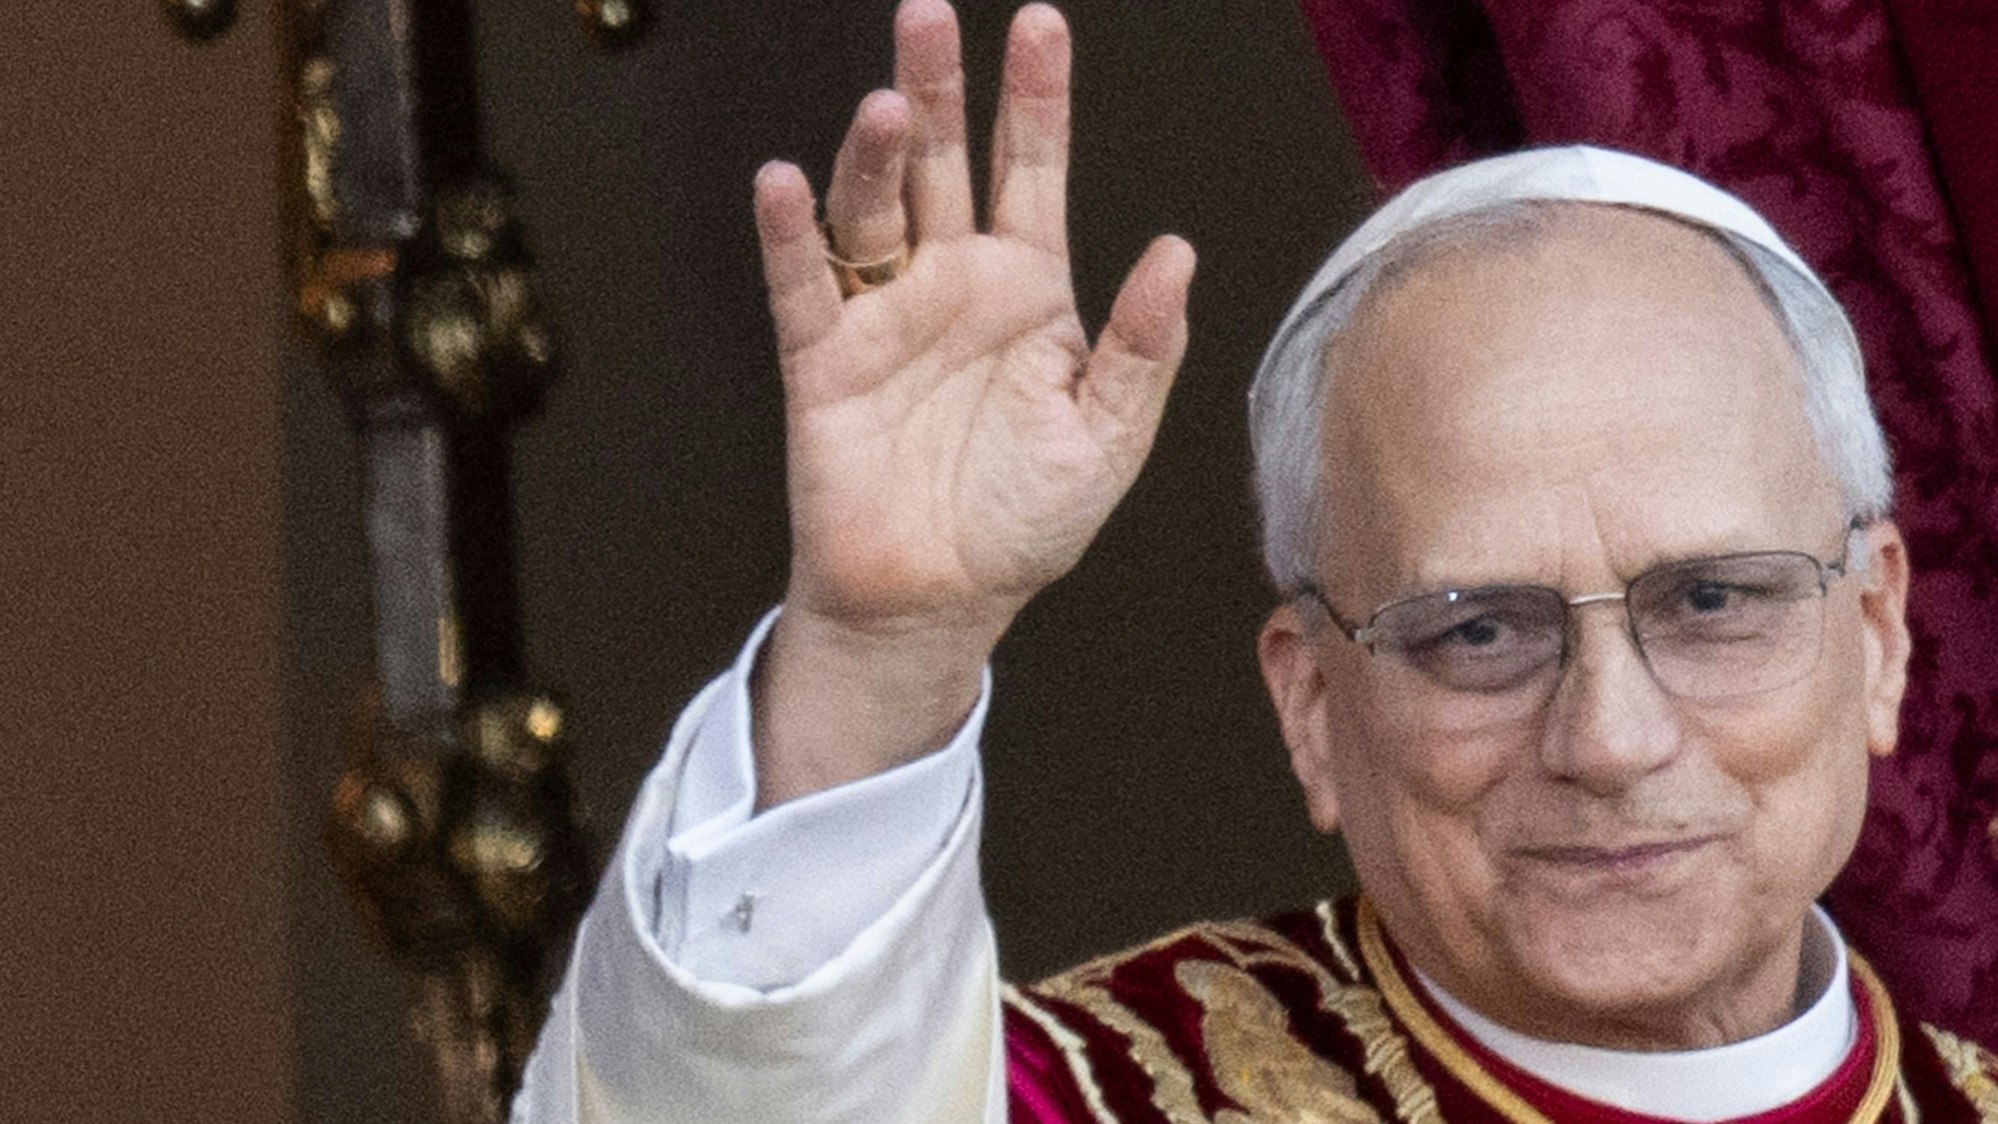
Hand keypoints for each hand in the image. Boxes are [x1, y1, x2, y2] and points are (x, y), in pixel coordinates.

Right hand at [750, 0, 1195, 805]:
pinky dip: (792, 236)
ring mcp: (885, 317)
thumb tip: (1175, 250)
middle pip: (944, 164)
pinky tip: (788, 183)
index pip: (1032, 172)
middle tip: (928, 14)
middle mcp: (953, 284)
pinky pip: (803, 287)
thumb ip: (1140, 348)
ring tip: (886, 108)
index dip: (1036, 99)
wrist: (939, 600)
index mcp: (1030, 290)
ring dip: (873, 154)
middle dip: (939, 88)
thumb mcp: (1107, 438)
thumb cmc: (1026, 522)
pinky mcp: (824, 362)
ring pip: (873, 210)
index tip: (1040, 24)